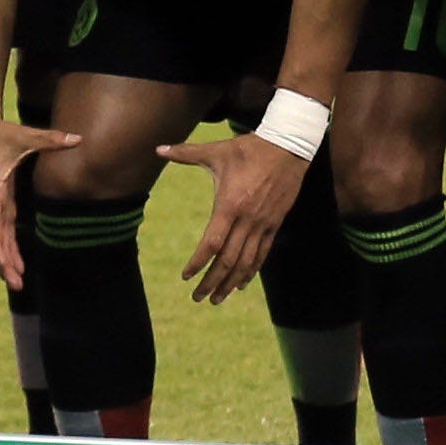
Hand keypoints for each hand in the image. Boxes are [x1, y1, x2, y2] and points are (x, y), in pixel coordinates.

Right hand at [0, 115, 82, 288]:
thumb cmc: (1, 135)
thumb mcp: (24, 135)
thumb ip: (50, 139)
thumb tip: (78, 138)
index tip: (5, 265)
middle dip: (3, 263)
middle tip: (17, 285)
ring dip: (6, 261)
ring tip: (18, 283)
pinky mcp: (0, 204)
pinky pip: (2, 233)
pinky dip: (8, 249)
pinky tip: (18, 265)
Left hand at [160, 128, 312, 303]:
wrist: (289, 146)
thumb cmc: (248, 148)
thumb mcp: (216, 150)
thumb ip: (185, 153)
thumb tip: (157, 148)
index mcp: (230, 205)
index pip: (212, 243)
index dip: (198, 262)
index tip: (186, 276)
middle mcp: (247, 219)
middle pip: (228, 260)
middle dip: (212, 282)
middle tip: (197, 298)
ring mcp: (263, 223)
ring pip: (246, 262)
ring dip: (230, 283)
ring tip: (217, 299)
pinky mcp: (275, 223)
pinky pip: (262, 254)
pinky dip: (251, 271)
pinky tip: (241, 283)